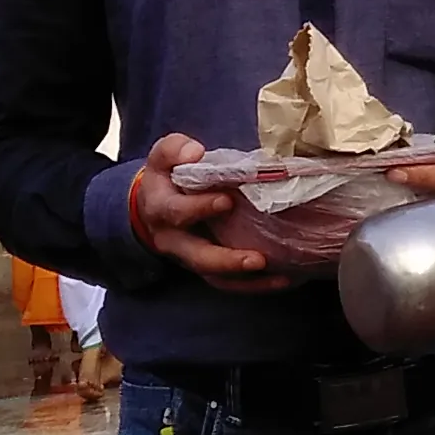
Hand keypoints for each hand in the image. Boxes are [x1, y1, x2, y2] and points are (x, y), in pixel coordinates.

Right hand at [133, 133, 298, 290]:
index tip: (227, 200)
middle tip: (258, 258)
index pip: (176, 212)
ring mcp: (189, 258)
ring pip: (214, 276)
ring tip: (276, 275)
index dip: (200, 207)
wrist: (152, 205)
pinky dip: (253, 285)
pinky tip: (281, 280)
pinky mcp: (205, 267)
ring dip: (245, 279)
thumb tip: (195, 152)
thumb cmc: (167, 175)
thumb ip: (175, 149)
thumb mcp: (164, 156)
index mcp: (160, 209)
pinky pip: (227, 283)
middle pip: (197, 257)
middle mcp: (172, 240)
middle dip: (227, 259)